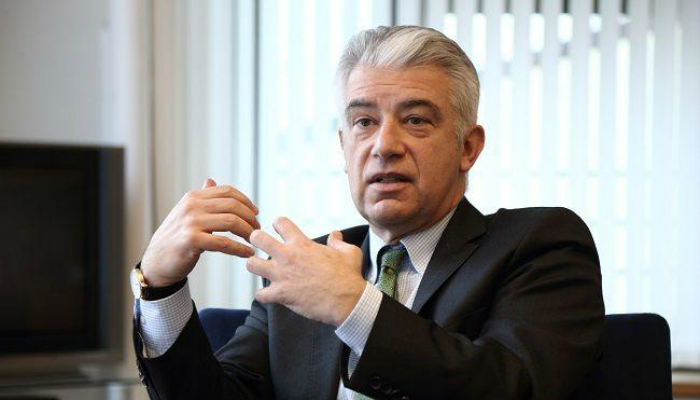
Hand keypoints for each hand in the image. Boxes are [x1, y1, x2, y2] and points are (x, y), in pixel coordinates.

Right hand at [140, 179, 259, 286]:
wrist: (156, 261)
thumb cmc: (175, 238)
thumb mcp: (187, 213)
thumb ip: (201, 198)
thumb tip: (211, 181)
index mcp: (193, 197)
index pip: (227, 192)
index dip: (246, 201)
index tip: (255, 212)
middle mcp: (192, 206)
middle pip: (233, 205)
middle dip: (250, 217)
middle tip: (257, 229)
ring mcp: (191, 222)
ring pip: (231, 222)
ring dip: (248, 232)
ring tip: (254, 241)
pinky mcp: (191, 241)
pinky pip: (224, 243)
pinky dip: (240, 249)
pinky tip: (247, 253)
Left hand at [246, 217, 365, 326]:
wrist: (347, 301)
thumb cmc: (348, 276)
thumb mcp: (349, 252)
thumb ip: (339, 241)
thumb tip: (335, 235)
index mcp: (302, 244)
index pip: (280, 223)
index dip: (278, 225)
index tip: (280, 231)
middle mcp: (288, 256)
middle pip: (258, 238)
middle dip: (256, 239)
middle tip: (260, 244)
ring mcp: (282, 275)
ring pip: (252, 264)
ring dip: (255, 266)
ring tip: (261, 269)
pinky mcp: (281, 294)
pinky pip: (260, 295)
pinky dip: (263, 296)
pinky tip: (269, 295)